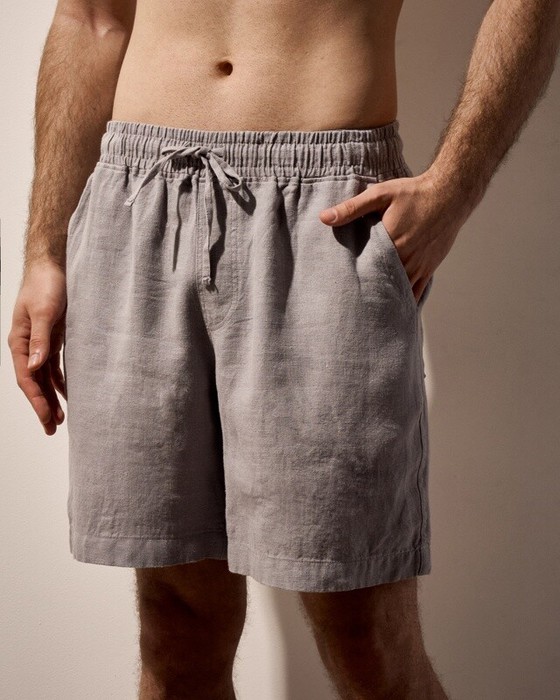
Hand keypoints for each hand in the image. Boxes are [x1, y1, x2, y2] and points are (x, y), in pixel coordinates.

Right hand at [7, 260, 67, 434]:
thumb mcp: (44, 312)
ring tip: (61, 419)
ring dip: (51, 397)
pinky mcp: (54, 338)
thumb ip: (41, 339)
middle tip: (53, 429)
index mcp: (20, 341)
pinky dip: (60, 382)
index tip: (48, 419)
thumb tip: (36, 367)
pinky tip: (68, 394)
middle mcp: (28, 345)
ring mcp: (41, 343)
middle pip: (34, 383)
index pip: (27, 378)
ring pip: (44, 377)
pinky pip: (55, 366)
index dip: (37, 400)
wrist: (55, 265)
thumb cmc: (47, 285)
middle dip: (43, 406)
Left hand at [318, 169, 466, 302]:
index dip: (351, 280)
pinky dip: (404, 302)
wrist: (450, 194)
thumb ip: (352, 208)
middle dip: (365, 294)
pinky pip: (416, 292)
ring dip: (384, 301)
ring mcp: (419, 267)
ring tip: (365, 314)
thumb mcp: (380, 194)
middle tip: (347, 308)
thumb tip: (324, 218)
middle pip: (380, 284)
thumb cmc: (413, 193)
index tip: (337, 288)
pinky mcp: (429, 269)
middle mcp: (405, 259)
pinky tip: (393, 312)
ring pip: (398, 292)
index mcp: (390, 243)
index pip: (364, 269)